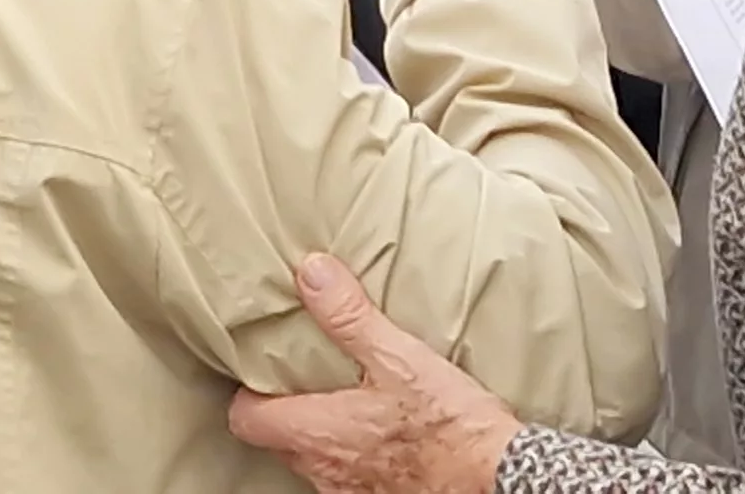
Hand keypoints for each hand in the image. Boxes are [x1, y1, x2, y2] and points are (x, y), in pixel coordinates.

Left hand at [225, 255, 516, 493]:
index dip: (248, 394)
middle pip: (277, 442)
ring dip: (322, 436)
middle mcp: (324, 470)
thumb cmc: (451, 426)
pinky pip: (348, 479)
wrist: (498, 480)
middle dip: (285, 411)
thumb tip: (311, 273)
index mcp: (317, 432)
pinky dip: (354, 456)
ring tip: (346, 402)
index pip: (245, 420)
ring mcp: (350, 492)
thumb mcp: (400, 358)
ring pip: (313, 462)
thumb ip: (349, 316)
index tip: (263, 370)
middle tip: (305, 378)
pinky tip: (382, 435)